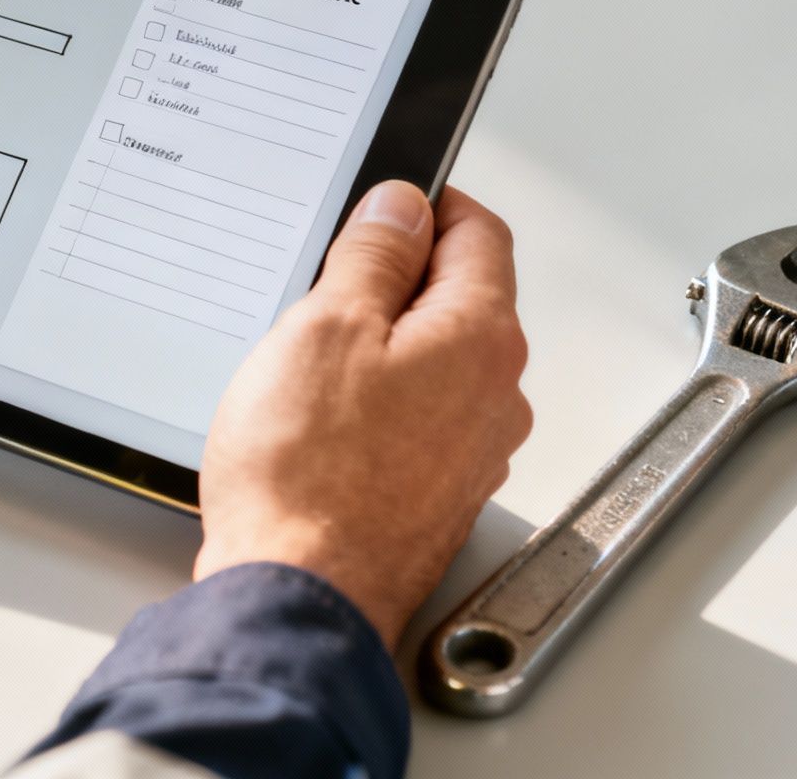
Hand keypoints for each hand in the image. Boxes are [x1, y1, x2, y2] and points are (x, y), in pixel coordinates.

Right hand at [194, 180, 531, 645]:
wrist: (300, 593)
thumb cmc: (310, 476)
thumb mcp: (325, 326)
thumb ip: (372, 256)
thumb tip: (401, 209)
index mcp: (481, 337)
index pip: (480, 233)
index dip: (428, 205)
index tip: (383, 203)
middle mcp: (496, 395)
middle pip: (458, 299)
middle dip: (396, 281)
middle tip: (323, 287)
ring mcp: (472, 452)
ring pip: (434, 364)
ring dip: (381, 349)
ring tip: (308, 368)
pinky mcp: (436, 496)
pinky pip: (415, 422)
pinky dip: (375, 407)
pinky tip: (317, 424)